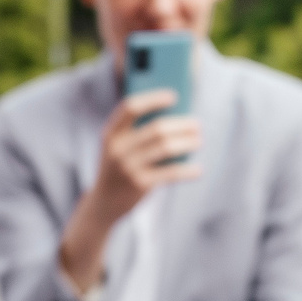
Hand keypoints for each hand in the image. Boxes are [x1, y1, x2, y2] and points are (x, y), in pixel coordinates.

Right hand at [58, 91, 202, 293]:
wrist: (103, 203)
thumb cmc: (118, 169)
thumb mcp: (118, 147)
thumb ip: (137, 131)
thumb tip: (176, 117)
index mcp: (111, 133)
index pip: (131, 107)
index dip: (153, 99)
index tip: (173, 97)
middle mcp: (117, 148)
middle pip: (156, 128)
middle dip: (181, 124)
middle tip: (196, 124)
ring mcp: (128, 167)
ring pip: (166, 147)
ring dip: (187, 143)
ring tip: (198, 141)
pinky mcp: (140, 184)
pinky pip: (170, 172)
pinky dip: (187, 170)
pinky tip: (198, 169)